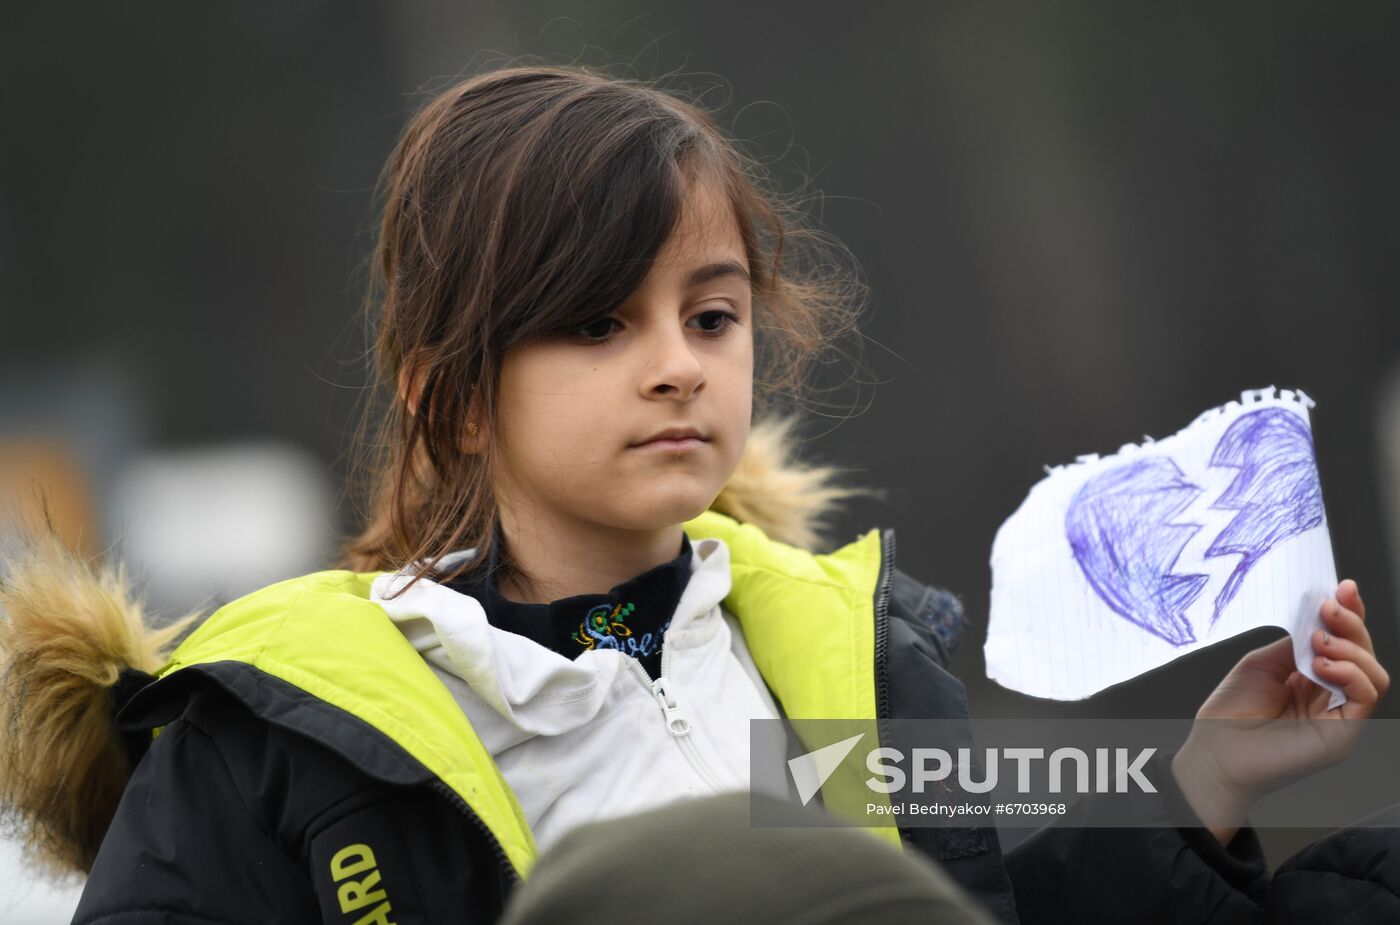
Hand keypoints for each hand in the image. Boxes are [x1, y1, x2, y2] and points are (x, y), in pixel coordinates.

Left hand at [1170, 579, 1388, 845]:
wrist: (1214, 753)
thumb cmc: (1230, 714)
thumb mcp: (1263, 663)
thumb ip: (1295, 643)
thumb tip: (1320, 620)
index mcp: (1313, 677)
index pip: (1344, 642)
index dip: (1349, 614)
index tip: (1343, 588)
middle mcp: (1331, 695)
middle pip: (1363, 653)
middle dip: (1352, 623)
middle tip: (1330, 608)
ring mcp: (1340, 715)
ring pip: (1373, 674)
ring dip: (1352, 648)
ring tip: (1320, 641)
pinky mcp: (1342, 734)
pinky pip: (1366, 697)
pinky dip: (1351, 674)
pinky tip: (1323, 666)